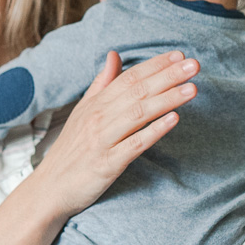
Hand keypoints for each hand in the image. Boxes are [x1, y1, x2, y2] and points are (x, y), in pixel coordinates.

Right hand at [33, 51, 198, 218]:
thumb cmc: (70, 151)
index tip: (178, 55)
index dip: (154, 65)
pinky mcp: (108, 164)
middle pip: (137, 92)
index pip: (128, 78)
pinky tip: (174, 120)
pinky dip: (154, 131)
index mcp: (95, 105)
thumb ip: (101, 83)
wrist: (50, 188)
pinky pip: (134, 144)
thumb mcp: (82, 111)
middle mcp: (98, 118)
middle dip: (167, 77)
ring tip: (192, 88)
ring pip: (138, 114)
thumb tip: (114, 55)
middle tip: (194, 65)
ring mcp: (103, 140)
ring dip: (167, 99)